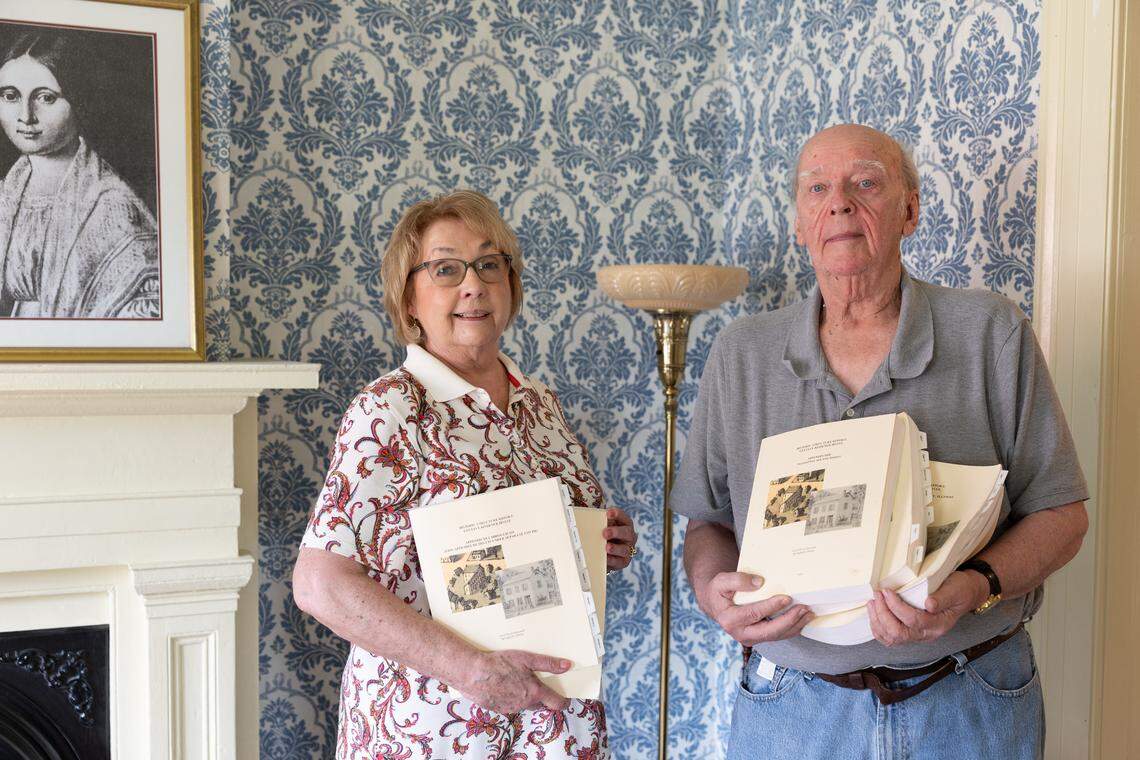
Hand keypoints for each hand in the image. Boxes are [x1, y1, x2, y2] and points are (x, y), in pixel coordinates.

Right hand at [456, 650, 571, 712]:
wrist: (472, 673)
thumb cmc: (499, 663)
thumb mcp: (526, 658)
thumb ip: (548, 663)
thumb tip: (567, 665)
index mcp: (534, 692)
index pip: (556, 703)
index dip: (563, 702)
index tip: (565, 699)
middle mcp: (524, 704)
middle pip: (540, 705)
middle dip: (543, 698)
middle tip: (540, 685)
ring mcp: (511, 708)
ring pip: (524, 706)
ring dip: (526, 698)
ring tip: (518, 682)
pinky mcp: (499, 709)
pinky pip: (510, 706)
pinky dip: (511, 698)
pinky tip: (504, 686)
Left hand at [604, 507, 636, 570]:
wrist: (603, 554)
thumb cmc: (602, 535)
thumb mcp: (600, 527)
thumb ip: (598, 523)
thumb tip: (586, 519)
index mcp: (623, 523)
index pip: (622, 516)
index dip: (617, 514)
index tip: (608, 513)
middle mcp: (628, 536)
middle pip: (626, 532)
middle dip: (616, 532)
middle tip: (605, 533)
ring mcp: (627, 549)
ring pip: (624, 549)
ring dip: (615, 548)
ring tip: (607, 547)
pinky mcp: (623, 561)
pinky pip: (619, 561)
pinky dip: (612, 560)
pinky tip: (606, 559)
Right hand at [697, 571, 812, 645]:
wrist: (716, 604)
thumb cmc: (718, 591)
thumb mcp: (721, 581)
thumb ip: (737, 580)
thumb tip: (760, 582)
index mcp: (730, 620)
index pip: (754, 614)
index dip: (771, 606)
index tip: (786, 598)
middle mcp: (740, 634)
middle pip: (769, 631)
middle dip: (789, 621)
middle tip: (804, 608)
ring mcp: (751, 638)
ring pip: (776, 636)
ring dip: (795, 625)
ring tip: (808, 613)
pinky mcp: (759, 638)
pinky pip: (778, 636)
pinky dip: (792, 629)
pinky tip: (802, 620)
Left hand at [868, 571, 987, 646]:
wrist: (964, 594)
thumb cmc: (959, 589)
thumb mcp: (955, 589)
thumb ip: (942, 598)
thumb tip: (928, 604)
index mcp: (939, 624)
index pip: (913, 620)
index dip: (896, 606)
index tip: (887, 591)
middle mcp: (928, 634)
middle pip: (899, 634)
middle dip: (883, 614)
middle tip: (877, 595)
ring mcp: (918, 636)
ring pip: (892, 638)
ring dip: (878, 621)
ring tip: (873, 602)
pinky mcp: (911, 633)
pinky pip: (890, 638)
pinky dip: (879, 627)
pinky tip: (875, 613)